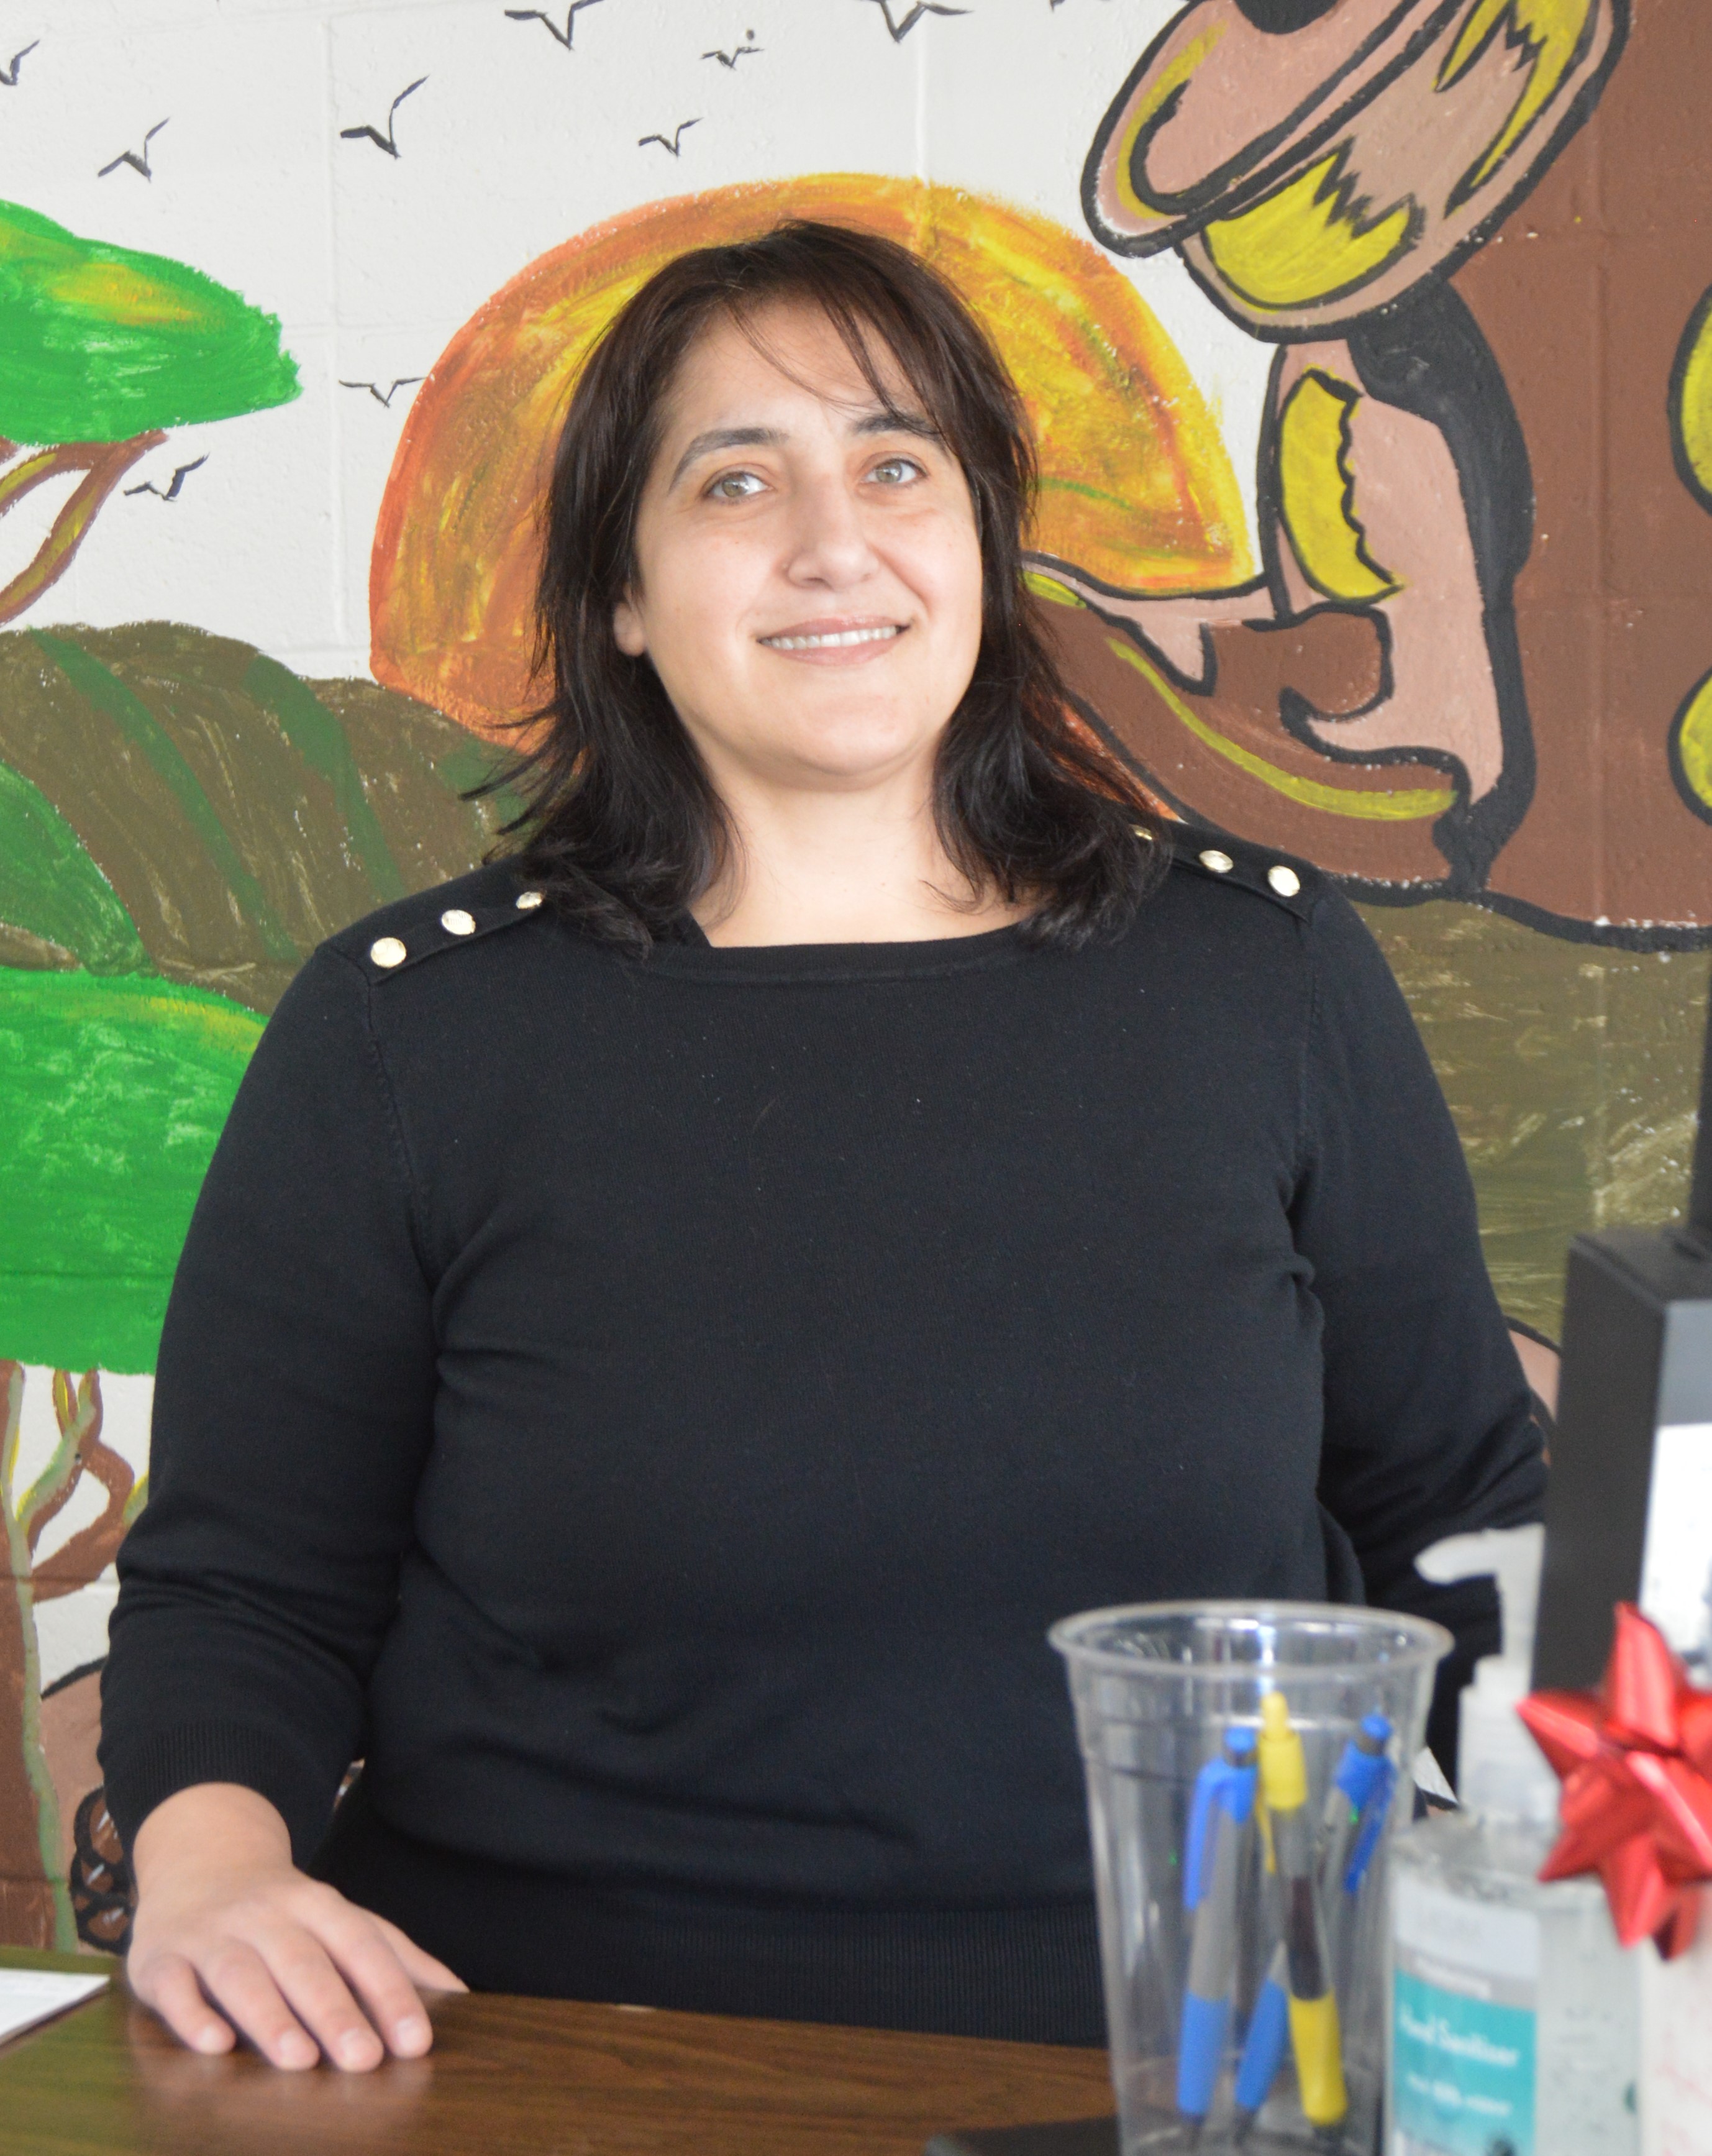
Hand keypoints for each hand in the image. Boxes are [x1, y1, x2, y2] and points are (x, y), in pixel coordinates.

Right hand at [127, 1782, 465, 2070]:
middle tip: (364, 2060)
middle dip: (335, 2011)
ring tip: (299, 2059)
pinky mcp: (159, 1958)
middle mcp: (265, 1913)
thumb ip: (394, 1956)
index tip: (417, 2042)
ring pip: (241, 1972)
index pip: (361, 1945)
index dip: (390, 1992)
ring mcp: (209, 1933)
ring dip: (270, 2016)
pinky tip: (215, 2046)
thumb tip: (459, 1997)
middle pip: (303, 1961)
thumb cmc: (284, 1911)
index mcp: (317, 1904)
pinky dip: (193, 2014)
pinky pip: (173, 1986)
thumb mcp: (340, 1919)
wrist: (198, 1858)